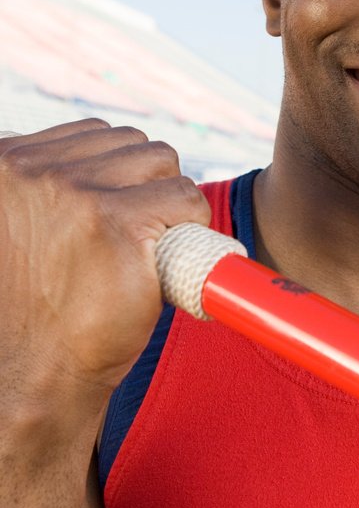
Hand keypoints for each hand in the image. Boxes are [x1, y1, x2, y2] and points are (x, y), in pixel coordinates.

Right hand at [0, 120, 210, 416]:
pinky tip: (166, 260)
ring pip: (162, 162)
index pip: (89, 134)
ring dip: (168, 203)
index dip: (115, 176)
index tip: (112, 217)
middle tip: (134, 238)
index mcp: (4, 161)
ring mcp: (75, 193)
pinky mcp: (119, 223)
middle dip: (143, 185)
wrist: (32, 373)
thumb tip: (97, 160)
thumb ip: (42, 186)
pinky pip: (187, 199)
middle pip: (130, 143)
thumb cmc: (33, 307)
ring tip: (145, 249)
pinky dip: (192, 225)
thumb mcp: (19, 224)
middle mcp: (33, 170)